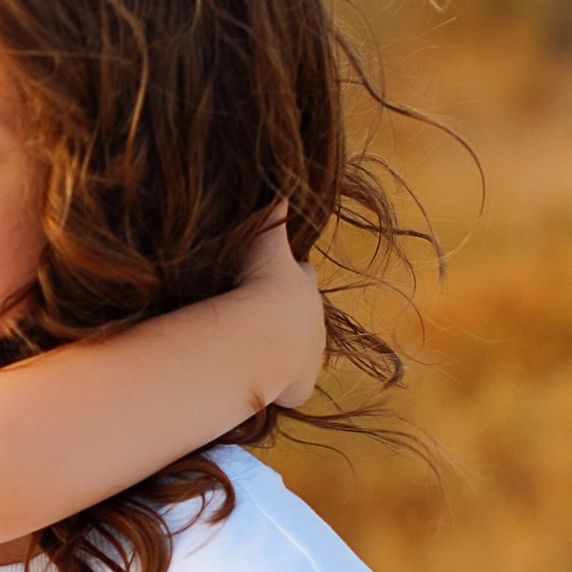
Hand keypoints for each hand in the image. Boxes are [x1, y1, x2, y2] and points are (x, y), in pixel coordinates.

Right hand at [236, 209, 324, 414]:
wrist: (263, 333)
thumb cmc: (257, 284)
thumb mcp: (264, 238)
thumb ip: (273, 211)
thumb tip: (282, 184)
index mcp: (303, 285)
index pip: (301, 275)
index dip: (288, 274)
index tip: (275, 275)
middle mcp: (314, 320)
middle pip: (308, 313)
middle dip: (294, 313)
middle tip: (272, 315)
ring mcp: (309, 355)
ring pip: (303, 352)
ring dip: (287, 351)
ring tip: (265, 353)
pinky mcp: (301, 384)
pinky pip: (293, 388)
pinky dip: (282, 387)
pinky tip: (265, 387)